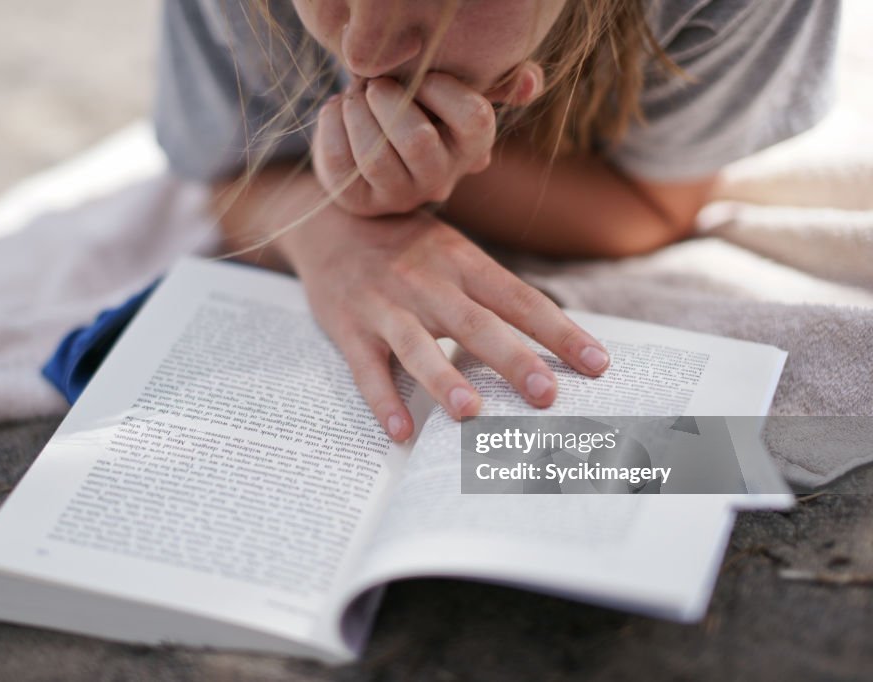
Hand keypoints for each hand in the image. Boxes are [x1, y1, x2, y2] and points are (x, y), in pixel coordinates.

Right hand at [282, 205, 610, 441]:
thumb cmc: (406, 244)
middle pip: (475, 323)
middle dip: (513, 359)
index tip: (597, 364)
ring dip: (442, 378)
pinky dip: (383, 400)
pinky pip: (366, 369)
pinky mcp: (349, 328)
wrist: (330, 221)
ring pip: (417, 345)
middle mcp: (426, 281)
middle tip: (546, 396)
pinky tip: (401, 431)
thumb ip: (491, 290)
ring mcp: (385, 305)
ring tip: (469, 411)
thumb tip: (550, 340)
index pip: (520, 300)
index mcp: (462, 261)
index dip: (559, 332)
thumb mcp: (452, 250)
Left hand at [312, 72, 502, 217]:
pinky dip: (331, 124)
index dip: (440, 88)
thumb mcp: (451, 89)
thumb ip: (495, 81)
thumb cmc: (416, 104)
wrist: (365, 142)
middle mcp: (441, 178)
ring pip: (375, 155)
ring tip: (353, 96)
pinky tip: (336, 112)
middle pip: (419, 140)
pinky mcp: (359, 201)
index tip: (417, 73)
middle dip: (388, 100)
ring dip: (356, 112)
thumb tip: (532, 84)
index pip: (474, 120)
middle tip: (374, 84)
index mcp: (472, 147)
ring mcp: (400, 195)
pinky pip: (340, 161)